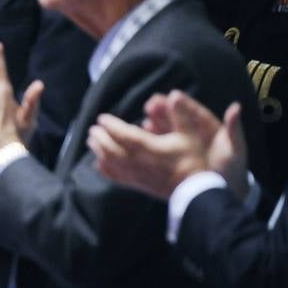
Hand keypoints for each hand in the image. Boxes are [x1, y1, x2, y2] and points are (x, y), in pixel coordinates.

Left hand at [87, 91, 246, 200]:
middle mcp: (141, 162)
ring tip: (91, 141)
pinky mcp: (138, 185)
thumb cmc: (193, 161)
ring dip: (99, 151)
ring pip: (112, 163)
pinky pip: (117, 178)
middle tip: (93, 128)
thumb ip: (182, 114)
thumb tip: (174, 94)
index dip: (112, 126)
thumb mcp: (190, 135)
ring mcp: (138, 176)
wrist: (196, 193)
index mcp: (152, 149)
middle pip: (113, 149)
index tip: (102, 118)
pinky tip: (98, 164)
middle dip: (101, 138)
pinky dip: (105, 170)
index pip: (126, 136)